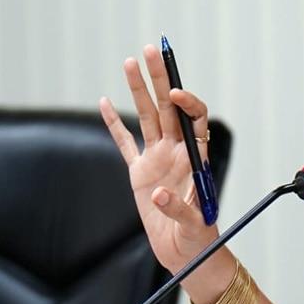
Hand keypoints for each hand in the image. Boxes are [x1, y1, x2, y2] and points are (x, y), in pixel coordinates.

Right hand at [100, 44, 216, 275]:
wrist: (186, 252)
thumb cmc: (198, 237)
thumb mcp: (194, 224)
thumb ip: (180, 209)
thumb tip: (161, 195)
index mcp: (196, 156)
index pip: (195, 118)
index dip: (188, 102)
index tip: (175, 95)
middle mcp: (177, 151)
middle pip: (169, 107)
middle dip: (161, 78)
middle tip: (151, 51)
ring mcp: (157, 159)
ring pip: (147, 117)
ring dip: (139, 89)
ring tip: (130, 62)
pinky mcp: (139, 173)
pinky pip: (125, 142)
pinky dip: (114, 123)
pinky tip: (105, 101)